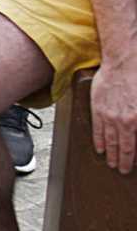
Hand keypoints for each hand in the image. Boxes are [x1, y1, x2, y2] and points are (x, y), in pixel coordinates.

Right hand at [92, 58, 136, 173]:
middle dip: (122, 160)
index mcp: (136, 121)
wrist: (124, 62)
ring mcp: (108, 115)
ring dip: (111, 153)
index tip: (131, 166)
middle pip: (122, 147)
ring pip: (109, 140)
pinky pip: (97, 129)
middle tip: (121, 169)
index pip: (135, 147)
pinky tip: (100, 147)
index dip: (133, 159)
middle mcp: (122, 121)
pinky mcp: (98, 108)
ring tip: (111, 162)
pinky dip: (99, 141)